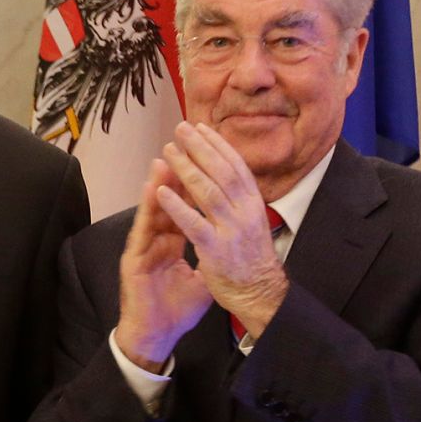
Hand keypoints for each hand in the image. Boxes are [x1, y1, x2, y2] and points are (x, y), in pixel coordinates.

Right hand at [114, 162, 214, 369]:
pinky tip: (152, 190)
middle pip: (169, 203)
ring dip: (159, 184)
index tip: (207, 165)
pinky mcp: (134, 260)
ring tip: (165, 158)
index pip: (186, 209)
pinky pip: (143, 230)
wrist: (155, 336)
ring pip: (154, 210)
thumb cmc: (175, 312)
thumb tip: (229, 247)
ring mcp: (144, 248)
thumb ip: (210, 260)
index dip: (195, 187)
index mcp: (173, 244)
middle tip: (185, 149)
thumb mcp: (202, 283)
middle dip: (178, 175)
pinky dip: (149, 209)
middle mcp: (157, 241)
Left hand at [153, 121, 288, 337]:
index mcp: (254, 203)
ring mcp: (231, 230)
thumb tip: (226, 173)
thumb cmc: (250, 258)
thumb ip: (239, 199)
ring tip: (169, 151)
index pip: (236, 166)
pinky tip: (161, 192)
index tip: (201, 127)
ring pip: (207, 191)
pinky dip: (177, 206)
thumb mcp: (251, 222)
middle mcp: (245, 212)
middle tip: (181, 129)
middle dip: (200, 147)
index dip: (218, 145)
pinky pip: (193, 223)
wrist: (259, 293)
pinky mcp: (215, 250)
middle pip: (221, 172)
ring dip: (186, 169)